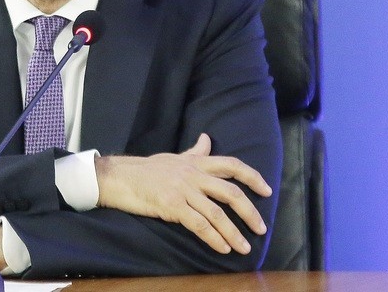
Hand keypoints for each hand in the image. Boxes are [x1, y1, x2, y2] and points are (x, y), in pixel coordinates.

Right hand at [94, 133, 271, 254]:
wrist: (120, 177)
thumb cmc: (147, 169)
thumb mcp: (174, 157)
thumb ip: (195, 151)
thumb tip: (207, 138)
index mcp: (196, 163)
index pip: (231, 164)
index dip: (252, 176)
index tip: (267, 190)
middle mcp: (193, 175)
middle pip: (230, 192)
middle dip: (249, 211)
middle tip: (261, 228)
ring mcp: (183, 190)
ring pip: (216, 213)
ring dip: (233, 232)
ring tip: (244, 247)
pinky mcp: (171, 206)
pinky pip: (198, 224)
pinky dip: (213, 238)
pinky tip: (223, 248)